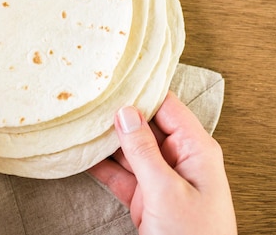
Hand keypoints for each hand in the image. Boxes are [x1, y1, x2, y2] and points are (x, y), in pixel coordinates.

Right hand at [90, 91, 236, 234]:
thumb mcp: (166, 191)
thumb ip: (144, 151)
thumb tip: (126, 113)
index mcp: (196, 148)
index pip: (168, 106)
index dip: (142, 90)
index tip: (113, 76)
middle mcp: (181, 158)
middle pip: (147, 125)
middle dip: (120, 113)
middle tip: (88, 97)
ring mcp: (163, 179)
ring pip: (131, 150)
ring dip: (108, 140)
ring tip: (79, 122)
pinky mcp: (148, 198)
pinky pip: (123, 175)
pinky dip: (104, 167)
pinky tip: (83, 155)